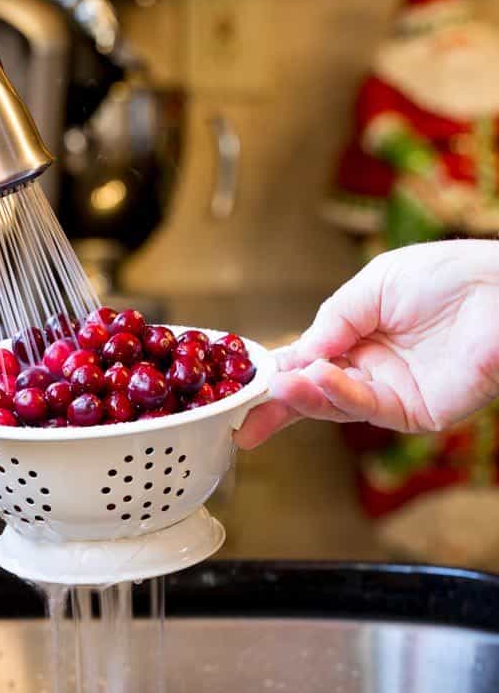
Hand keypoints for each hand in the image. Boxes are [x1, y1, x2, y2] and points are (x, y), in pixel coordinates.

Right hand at [237, 240, 498, 448]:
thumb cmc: (451, 276)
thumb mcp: (374, 284)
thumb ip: (333, 320)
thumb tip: (295, 355)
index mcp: (361, 333)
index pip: (308, 358)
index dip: (277, 372)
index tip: (244, 385)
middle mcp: (372, 367)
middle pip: (313, 391)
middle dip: (277, 403)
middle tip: (241, 416)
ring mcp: (391, 393)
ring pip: (334, 403)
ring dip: (302, 397)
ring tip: (276, 389)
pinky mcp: (413, 413)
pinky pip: (366, 408)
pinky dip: (337, 395)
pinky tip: (317, 380)